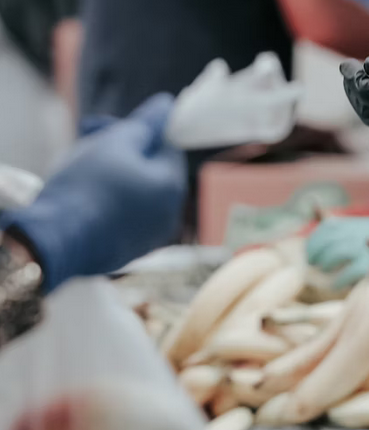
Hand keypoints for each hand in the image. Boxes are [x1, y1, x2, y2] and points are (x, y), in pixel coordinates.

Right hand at [2, 93, 186, 291]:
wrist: (59, 239)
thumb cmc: (87, 186)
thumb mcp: (114, 143)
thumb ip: (144, 124)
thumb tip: (167, 106)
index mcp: (172, 186)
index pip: (168, 145)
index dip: (138, 130)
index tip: (104, 126)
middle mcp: (171, 213)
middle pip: (153, 169)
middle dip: (123, 149)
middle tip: (87, 139)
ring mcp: (154, 235)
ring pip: (140, 191)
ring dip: (117, 173)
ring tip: (83, 166)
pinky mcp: (135, 249)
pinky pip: (130, 214)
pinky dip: (114, 200)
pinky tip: (88, 195)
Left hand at [306, 213, 368, 285]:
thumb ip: (359, 233)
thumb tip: (336, 232)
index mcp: (360, 223)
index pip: (326, 228)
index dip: (314, 242)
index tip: (312, 254)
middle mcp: (359, 231)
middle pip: (324, 241)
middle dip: (315, 256)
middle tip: (314, 268)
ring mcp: (366, 247)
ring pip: (332, 255)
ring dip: (324, 268)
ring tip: (325, 279)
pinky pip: (347, 274)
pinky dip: (339, 282)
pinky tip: (339, 288)